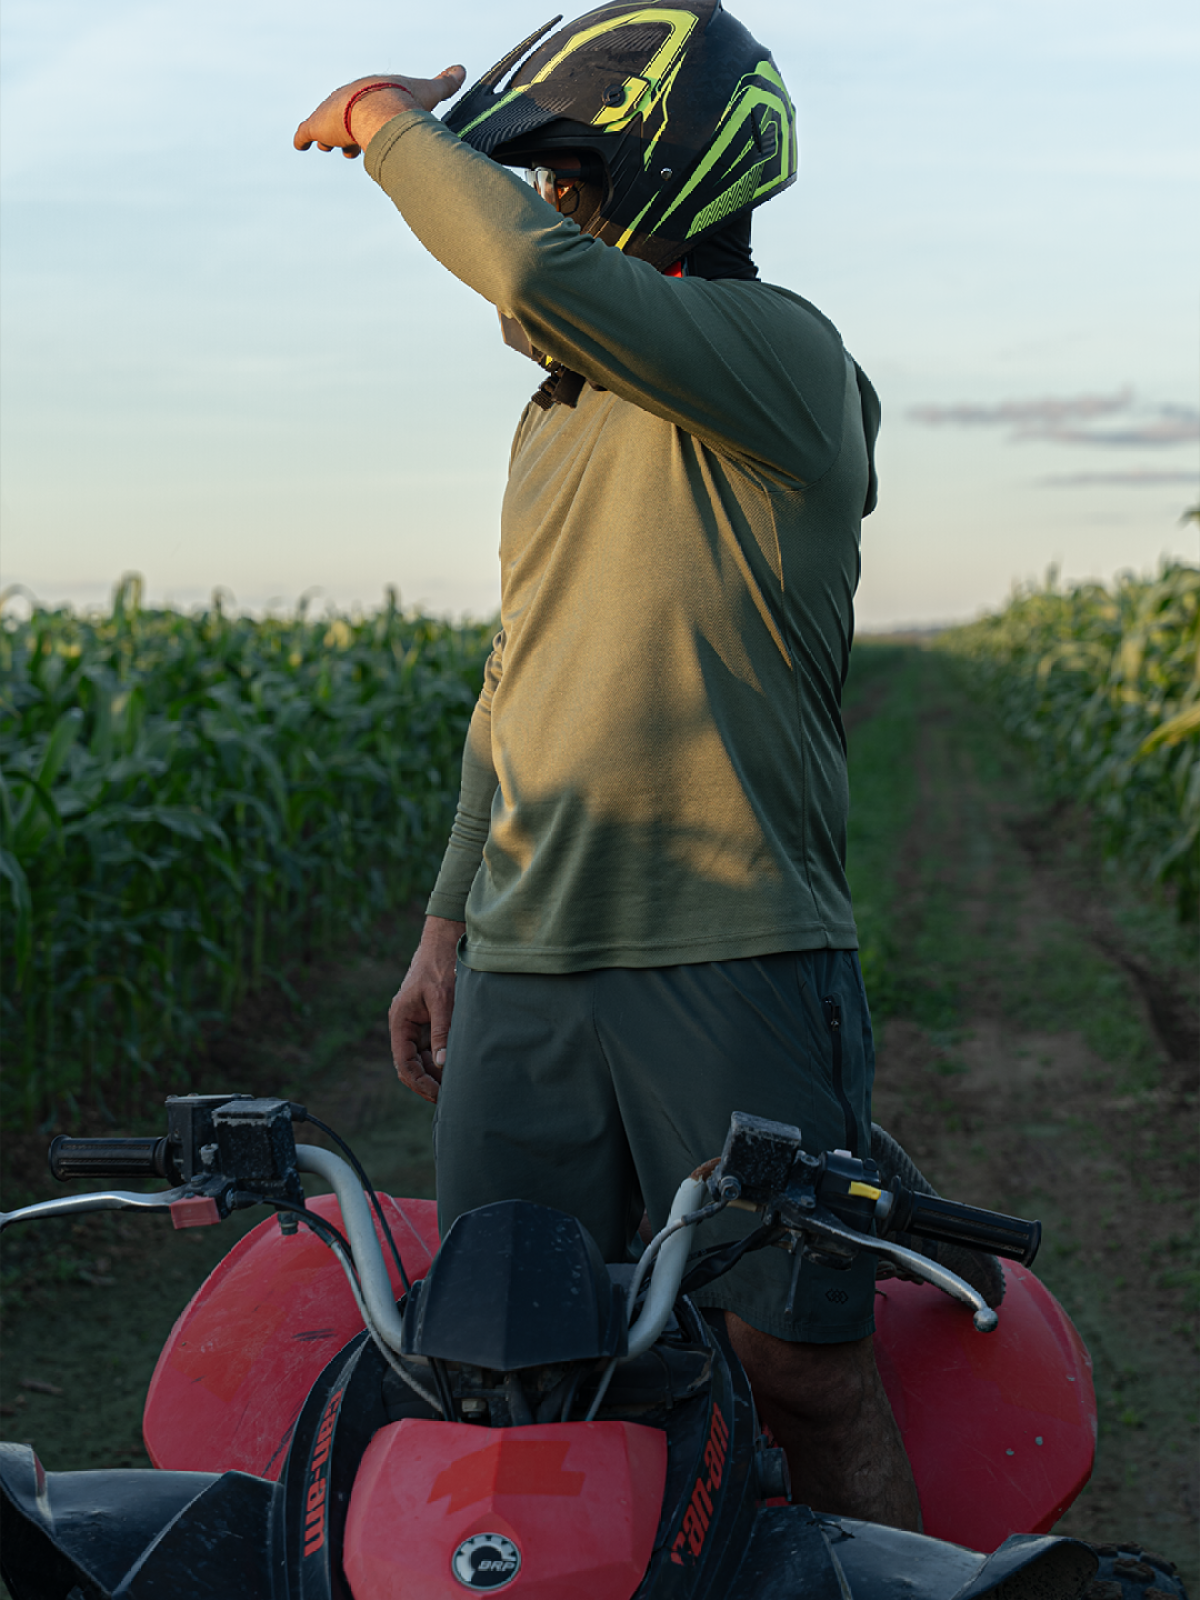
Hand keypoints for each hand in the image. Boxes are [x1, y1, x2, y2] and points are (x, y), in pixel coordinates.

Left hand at [294, 66, 465, 159]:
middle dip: (348, 131)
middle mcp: (347, 99)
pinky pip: (303, 133)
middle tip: (351, 149)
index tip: (369, 133)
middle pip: (345, 117)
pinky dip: (302, 139)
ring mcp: (329, 113)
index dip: (368, 121)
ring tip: (330, 148)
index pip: (366, 106)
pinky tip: (300, 145)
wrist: (381, 109)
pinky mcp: (317, 125)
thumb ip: (444, 83)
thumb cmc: (405, 102)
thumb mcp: (428, 90)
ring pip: (324, 125)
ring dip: (328, 139)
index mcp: (370, 92)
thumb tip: (462, 69)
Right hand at [389, 916, 464, 1102]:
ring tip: (456, 1086)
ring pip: (421, 1058)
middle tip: (449, 1098)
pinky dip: (441, 1059)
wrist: (445, 940)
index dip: (420, 1083)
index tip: (439, 1096)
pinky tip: (457, 1068)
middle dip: (427, 1083)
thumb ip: (442, 1032)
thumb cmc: (440, 966)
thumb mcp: (443, 1000)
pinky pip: (431, 1047)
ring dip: (435, 1073)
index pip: (404, 1063)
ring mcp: (416, 1023)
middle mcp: (404, 1025)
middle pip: (410, 1065)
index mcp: (400, 1021)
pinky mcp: (428, 1019)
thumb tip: (442, 1065)